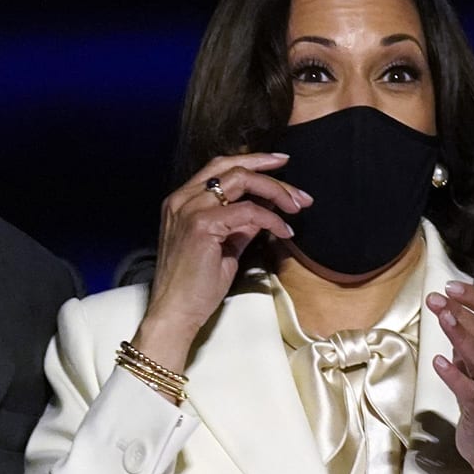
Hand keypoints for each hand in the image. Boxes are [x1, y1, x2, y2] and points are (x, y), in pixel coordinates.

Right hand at [132, 153, 305, 370]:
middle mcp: (182, 199)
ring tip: (297, 206)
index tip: (280, 165)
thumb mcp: (224, 248)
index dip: (252, 162)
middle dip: (268, 168)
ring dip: (276, 190)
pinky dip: (272, 218)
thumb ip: (241, 226)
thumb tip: (264, 211)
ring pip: (241, 180)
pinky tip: (285, 231)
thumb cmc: (196, 286)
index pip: (220, 167)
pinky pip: (248, 211)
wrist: (176, 311)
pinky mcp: (202, 225)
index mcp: (183, 201)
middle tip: (296, 185)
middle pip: (231, 166)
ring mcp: (190, 209)